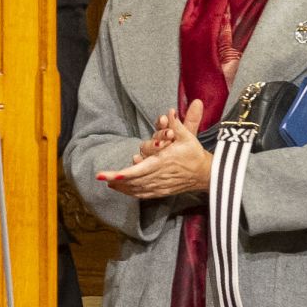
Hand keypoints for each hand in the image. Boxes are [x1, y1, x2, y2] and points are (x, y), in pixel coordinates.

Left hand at [99, 101, 213, 202]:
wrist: (206, 174)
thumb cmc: (194, 153)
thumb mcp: (187, 137)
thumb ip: (176, 125)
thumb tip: (169, 112)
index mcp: (163, 162)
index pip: (138, 170)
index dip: (122, 174)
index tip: (107, 175)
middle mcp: (159, 176)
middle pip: (133, 181)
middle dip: (116, 180)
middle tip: (100, 177)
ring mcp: (161, 186)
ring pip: (137, 189)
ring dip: (122, 187)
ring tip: (108, 182)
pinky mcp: (162, 191)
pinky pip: (144, 194)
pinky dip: (131, 193)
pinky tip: (122, 189)